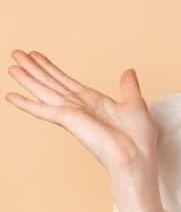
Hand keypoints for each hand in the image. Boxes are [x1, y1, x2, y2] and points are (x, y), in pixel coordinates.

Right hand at [5, 49, 159, 183]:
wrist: (136, 158)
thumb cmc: (138, 139)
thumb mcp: (135, 105)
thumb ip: (128, 88)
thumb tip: (129, 72)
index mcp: (92, 102)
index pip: (65, 81)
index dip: (50, 68)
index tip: (36, 55)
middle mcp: (78, 106)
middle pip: (50, 83)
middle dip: (33, 68)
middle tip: (16, 53)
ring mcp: (71, 114)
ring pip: (44, 91)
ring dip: (27, 79)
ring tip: (11, 66)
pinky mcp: (69, 121)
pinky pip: (43, 110)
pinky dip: (26, 104)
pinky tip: (10, 96)